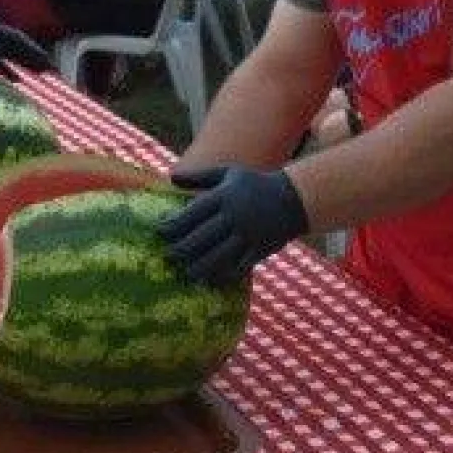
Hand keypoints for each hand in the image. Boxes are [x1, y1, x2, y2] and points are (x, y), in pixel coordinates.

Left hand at [0, 5, 52, 77]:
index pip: (18, 40)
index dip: (33, 49)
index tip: (47, 61)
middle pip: (19, 47)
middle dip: (36, 58)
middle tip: (54, 71)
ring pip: (12, 55)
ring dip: (27, 64)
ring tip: (43, 74)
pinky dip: (9, 71)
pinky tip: (18, 81)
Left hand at [157, 166, 308, 286]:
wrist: (293, 198)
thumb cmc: (254, 184)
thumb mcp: (228, 173)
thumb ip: (199, 177)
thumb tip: (171, 178)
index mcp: (224, 196)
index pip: (192, 213)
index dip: (173, 224)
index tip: (160, 231)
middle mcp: (234, 215)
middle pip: (201, 237)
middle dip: (181, 249)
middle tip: (168, 255)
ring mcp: (248, 234)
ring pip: (217, 256)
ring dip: (198, 266)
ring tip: (185, 271)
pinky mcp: (259, 249)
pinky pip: (238, 266)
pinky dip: (223, 274)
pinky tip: (210, 279)